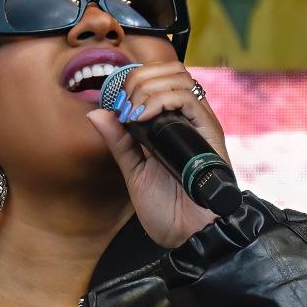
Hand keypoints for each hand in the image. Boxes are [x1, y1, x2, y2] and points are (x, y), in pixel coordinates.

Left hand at [85, 61, 232, 249]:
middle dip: (139, 78)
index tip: (115, 102)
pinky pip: (188, 98)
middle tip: (123, 105)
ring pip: (179, 77)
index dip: (134, 79)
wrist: (188, 236)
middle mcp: (189, 119)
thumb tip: (97, 113)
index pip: (159, 78)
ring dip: (147, 87)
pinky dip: (160, 100)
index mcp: (172, 124)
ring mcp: (200, 124)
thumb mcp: (133, 170)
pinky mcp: (209, 133)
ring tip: (133, 113)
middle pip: (170, 70)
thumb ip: (119, 141)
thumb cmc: (168, 210)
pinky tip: (142, 118)